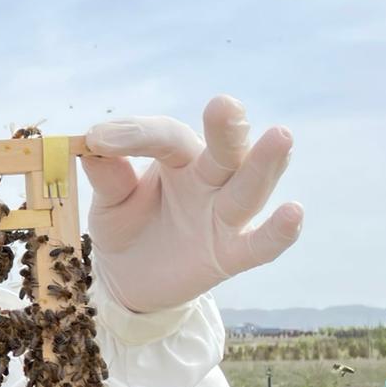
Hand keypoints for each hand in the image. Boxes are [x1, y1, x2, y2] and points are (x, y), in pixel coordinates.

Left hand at [81, 96, 302, 313]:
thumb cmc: (126, 227)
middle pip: (225, 151)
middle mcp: (208, 180)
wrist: (130, 281)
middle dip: (226, 129)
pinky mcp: (232, 254)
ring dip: (264, 165)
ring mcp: (224, 216)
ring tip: (281, 136)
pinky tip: (293, 212)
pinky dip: (279, 231)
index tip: (97, 138)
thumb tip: (91, 147)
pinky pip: (261, 244)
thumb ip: (109, 179)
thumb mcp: (110, 203)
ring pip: (249, 188)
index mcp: (177, 159)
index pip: (166, 137)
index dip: (135, 135)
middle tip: (225, 105)